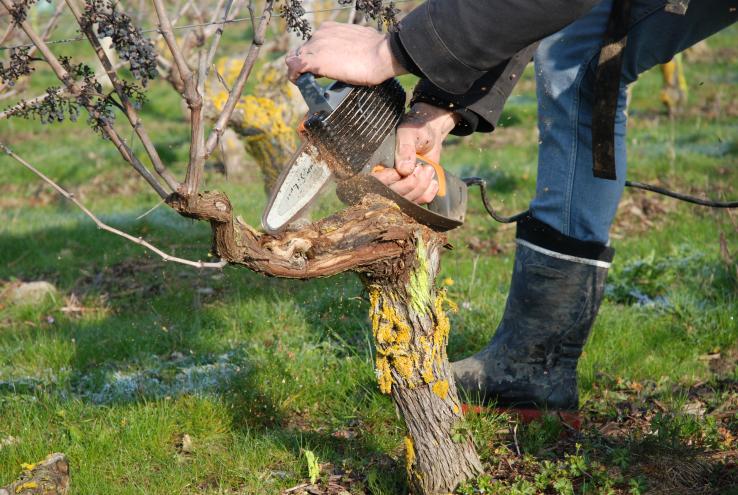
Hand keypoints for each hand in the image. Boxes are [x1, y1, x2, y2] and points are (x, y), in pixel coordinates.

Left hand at [286, 22, 405, 84]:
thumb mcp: (358, 43)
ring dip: (300, 70)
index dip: (312, 55)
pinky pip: (294, 68)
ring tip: (306, 81)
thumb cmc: (376, 51)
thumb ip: (348, 47)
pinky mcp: (315, 61)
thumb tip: (351, 55)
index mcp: (329, 28)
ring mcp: (316, 46)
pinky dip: (294, 76)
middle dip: (305, 63)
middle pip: (302, 50)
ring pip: (295, 58)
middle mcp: (320, 34)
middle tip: (313, 77)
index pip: (312, 42)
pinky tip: (299, 82)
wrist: (382, 54)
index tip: (319, 66)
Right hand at [373, 103, 458, 203]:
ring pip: (407, 200)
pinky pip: (419, 202)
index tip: (402, 171)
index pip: (375, 182)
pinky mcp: (414, 192)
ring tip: (429, 169)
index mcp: (378, 164)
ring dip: (421, 187)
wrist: (430, 134)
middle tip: (422, 168)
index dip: (387, 180)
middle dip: (410, 184)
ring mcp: (401, 187)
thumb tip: (404, 170)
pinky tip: (433, 181)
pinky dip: (428, 193)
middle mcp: (387, 179)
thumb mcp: (409, 133)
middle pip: (393, 195)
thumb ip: (405, 149)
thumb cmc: (416, 130)